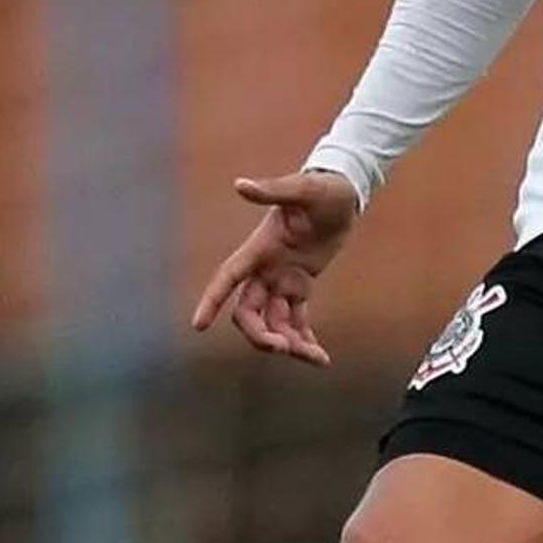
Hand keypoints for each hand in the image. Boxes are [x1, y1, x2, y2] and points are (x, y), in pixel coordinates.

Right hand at [189, 170, 360, 365]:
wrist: (343, 196)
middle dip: (260, 334)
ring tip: (316, 358)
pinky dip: (305, 339)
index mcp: (259, 248)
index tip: (198, 325)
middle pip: (248, 311)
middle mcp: (265, 269)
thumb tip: (240, 184)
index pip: (228, 277)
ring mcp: (281, 280)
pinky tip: (320, 358)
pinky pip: (296, 320)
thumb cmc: (323, 189)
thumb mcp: (303, 189)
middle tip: (285, 348)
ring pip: (273, 322)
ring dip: (288, 343)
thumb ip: (272, 190)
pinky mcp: (299, 287)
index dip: (212, 300)